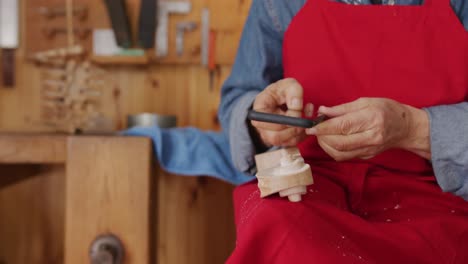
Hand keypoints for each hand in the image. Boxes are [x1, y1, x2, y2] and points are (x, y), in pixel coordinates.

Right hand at [251, 78, 313, 146]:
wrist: (280, 98)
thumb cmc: (282, 91)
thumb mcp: (288, 84)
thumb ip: (294, 91)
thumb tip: (297, 107)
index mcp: (258, 111)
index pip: (265, 123)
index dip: (283, 120)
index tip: (297, 111)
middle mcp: (261, 127)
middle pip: (275, 137)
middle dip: (294, 129)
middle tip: (306, 117)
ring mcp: (270, 136)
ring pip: (286, 141)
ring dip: (301, 130)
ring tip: (308, 114)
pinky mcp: (281, 140)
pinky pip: (294, 142)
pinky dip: (304, 133)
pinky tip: (307, 121)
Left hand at [306, 98, 430, 160]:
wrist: (405, 128)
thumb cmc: (386, 110)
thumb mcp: (365, 102)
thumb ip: (342, 109)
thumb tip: (322, 111)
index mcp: (372, 119)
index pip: (343, 126)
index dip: (323, 127)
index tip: (310, 126)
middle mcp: (371, 136)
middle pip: (339, 142)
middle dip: (322, 137)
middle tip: (314, 130)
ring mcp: (369, 149)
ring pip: (339, 153)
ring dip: (325, 145)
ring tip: (321, 135)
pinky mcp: (366, 157)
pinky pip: (344, 157)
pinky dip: (332, 150)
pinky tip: (330, 141)